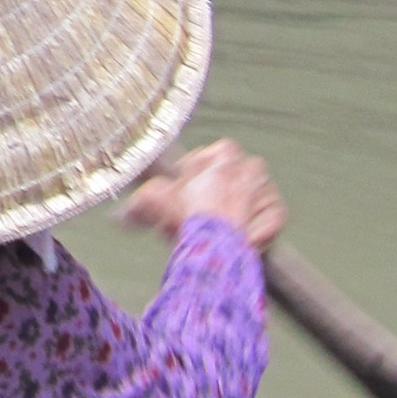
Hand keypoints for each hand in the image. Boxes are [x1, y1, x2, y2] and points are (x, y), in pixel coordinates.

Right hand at [122, 139, 285, 252]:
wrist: (217, 244)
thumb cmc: (188, 216)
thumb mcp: (154, 200)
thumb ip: (140, 202)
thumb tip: (119, 217)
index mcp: (224, 153)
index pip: (204, 158)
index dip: (187, 180)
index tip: (178, 198)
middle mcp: (250, 166)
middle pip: (227, 179)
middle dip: (211, 197)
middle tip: (193, 219)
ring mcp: (267, 191)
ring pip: (248, 198)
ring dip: (233, 212)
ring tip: (214, 231)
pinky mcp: (277, 215)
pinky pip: (267, 220)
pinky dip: (254, 229)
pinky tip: (238, 239)